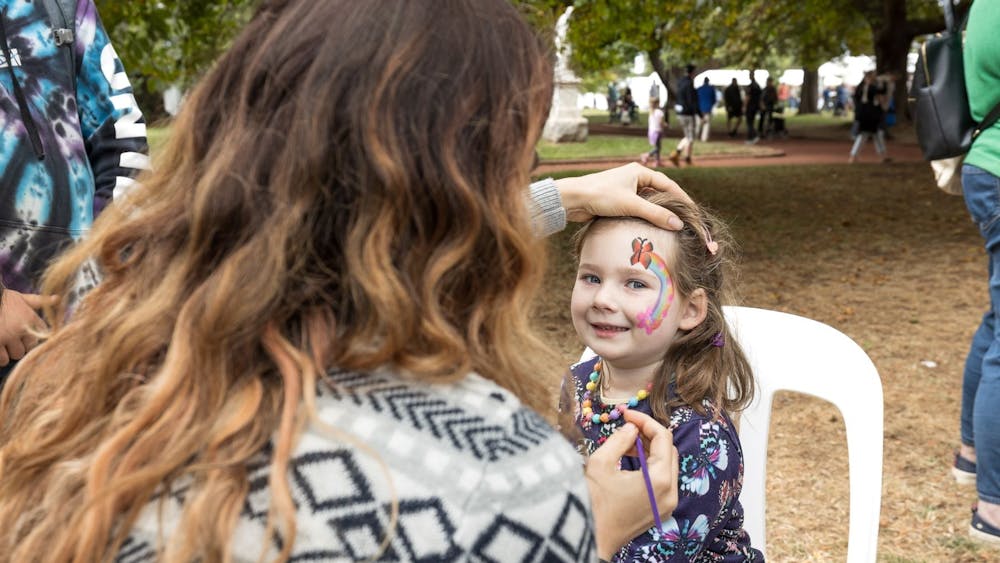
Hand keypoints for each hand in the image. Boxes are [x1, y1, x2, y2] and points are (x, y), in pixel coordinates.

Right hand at [0, 290, 56, 365]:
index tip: (22, 333)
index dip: (30, 337)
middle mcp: (22, 329)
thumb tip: (58, 298)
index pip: (41, 335)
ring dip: (9, 352)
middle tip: (10, 339)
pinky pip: (3, 359)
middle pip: (28, 348)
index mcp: (30, 318)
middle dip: (19, 346)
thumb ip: (38, 301)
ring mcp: (8, 337)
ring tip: (2, 343)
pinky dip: (0, 356)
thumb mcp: (21, 298)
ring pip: (16, 355)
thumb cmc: (3, 299)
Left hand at [554, 163, 691, 229]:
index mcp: (640, 171)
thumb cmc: (600, 196)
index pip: (669, 184)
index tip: (692, 212)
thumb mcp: (631, 205)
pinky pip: (637, 209)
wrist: (573, 200)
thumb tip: (678, 224)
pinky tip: (650, 227)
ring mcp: (625, 189)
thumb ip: (655, 214)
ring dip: (657, 213)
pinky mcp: (617, 201)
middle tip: (684, 221)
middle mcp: (634, 178)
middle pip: (659, 193)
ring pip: (648, 202)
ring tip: (670, 227)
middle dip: (671, 207)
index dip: (682, 198)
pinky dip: (645, 217)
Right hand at [586, 410, 678, 558]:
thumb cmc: (591, 503)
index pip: (663, 438)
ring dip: (649, 450)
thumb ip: (619, 439)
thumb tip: (631, 428)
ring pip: (667, 466)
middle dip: (649, 434)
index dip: (645, 421)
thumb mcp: (600, 463)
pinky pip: (662, 481)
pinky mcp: (659, 511)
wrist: (589, 540)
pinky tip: (629, 460)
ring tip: (624, 443)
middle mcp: (670, 493)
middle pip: (669, 451)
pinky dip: (650, 466)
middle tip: (627, 426)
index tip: (627, 414)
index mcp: (659, 479)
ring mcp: (666, 505)